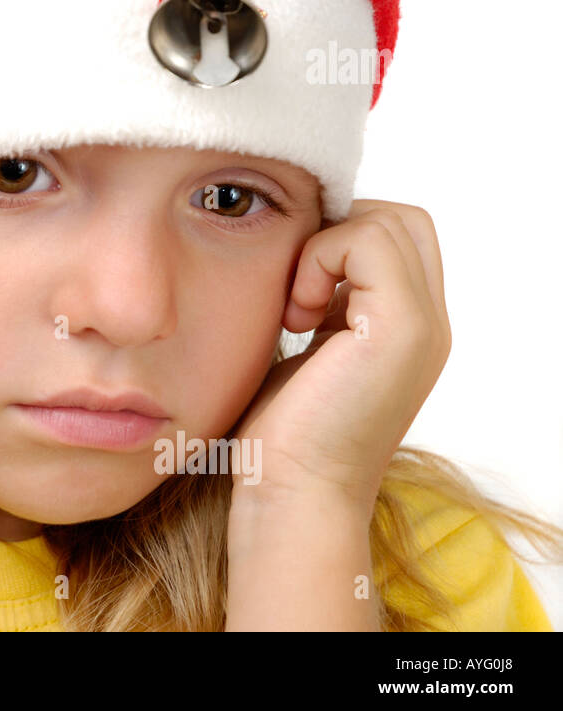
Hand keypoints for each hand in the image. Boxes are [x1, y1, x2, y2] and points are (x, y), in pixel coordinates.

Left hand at [229, 200, 451, 508]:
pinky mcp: (402, 328)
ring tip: (297, 312)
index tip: (295, 289)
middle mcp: (429, 323)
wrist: (290, 492)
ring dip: (324, 250)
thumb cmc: (281, 432)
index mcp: (408, 326)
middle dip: (335, 234)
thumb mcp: (307, 349)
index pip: (397, 233)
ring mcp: (423, 325)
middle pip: (400, 218)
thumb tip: (297, 253)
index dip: (339, 238)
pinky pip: (366, 240)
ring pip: (386, 220)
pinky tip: (297, 320)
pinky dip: (319, 261)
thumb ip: (320, 301)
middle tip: (297, 292)